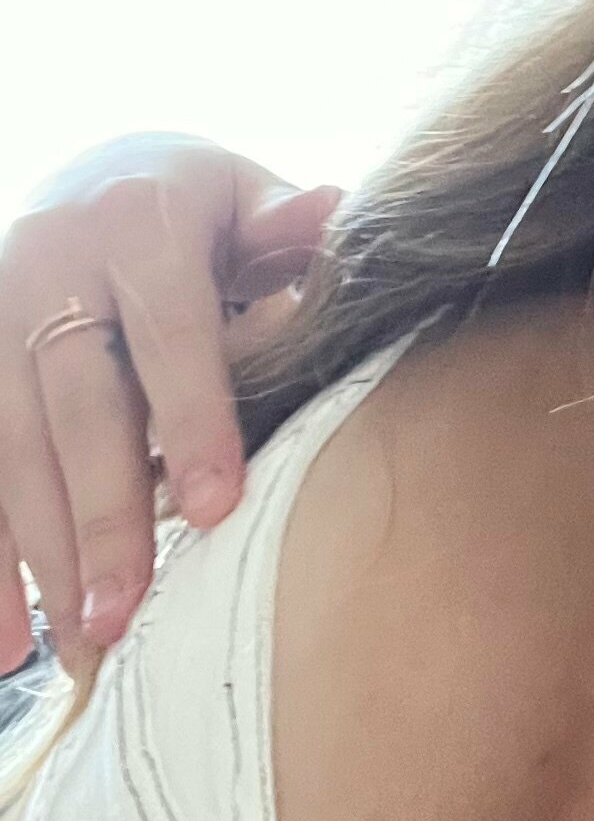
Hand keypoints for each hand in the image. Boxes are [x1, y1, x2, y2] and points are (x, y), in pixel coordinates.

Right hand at [0, 137, 344, 683]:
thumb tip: (333, 213)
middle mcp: (50, 265)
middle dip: (100, 514)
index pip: (170, 331)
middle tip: (124, 612)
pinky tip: (7, 640)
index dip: (192, 418)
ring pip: (9, 447)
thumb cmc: (202, 207)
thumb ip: (286, 228)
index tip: (214, 509)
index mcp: (137, 220)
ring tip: (77, 646)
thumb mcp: (245, 195)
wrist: (95, 174)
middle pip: (76, 405)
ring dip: (38, 553)